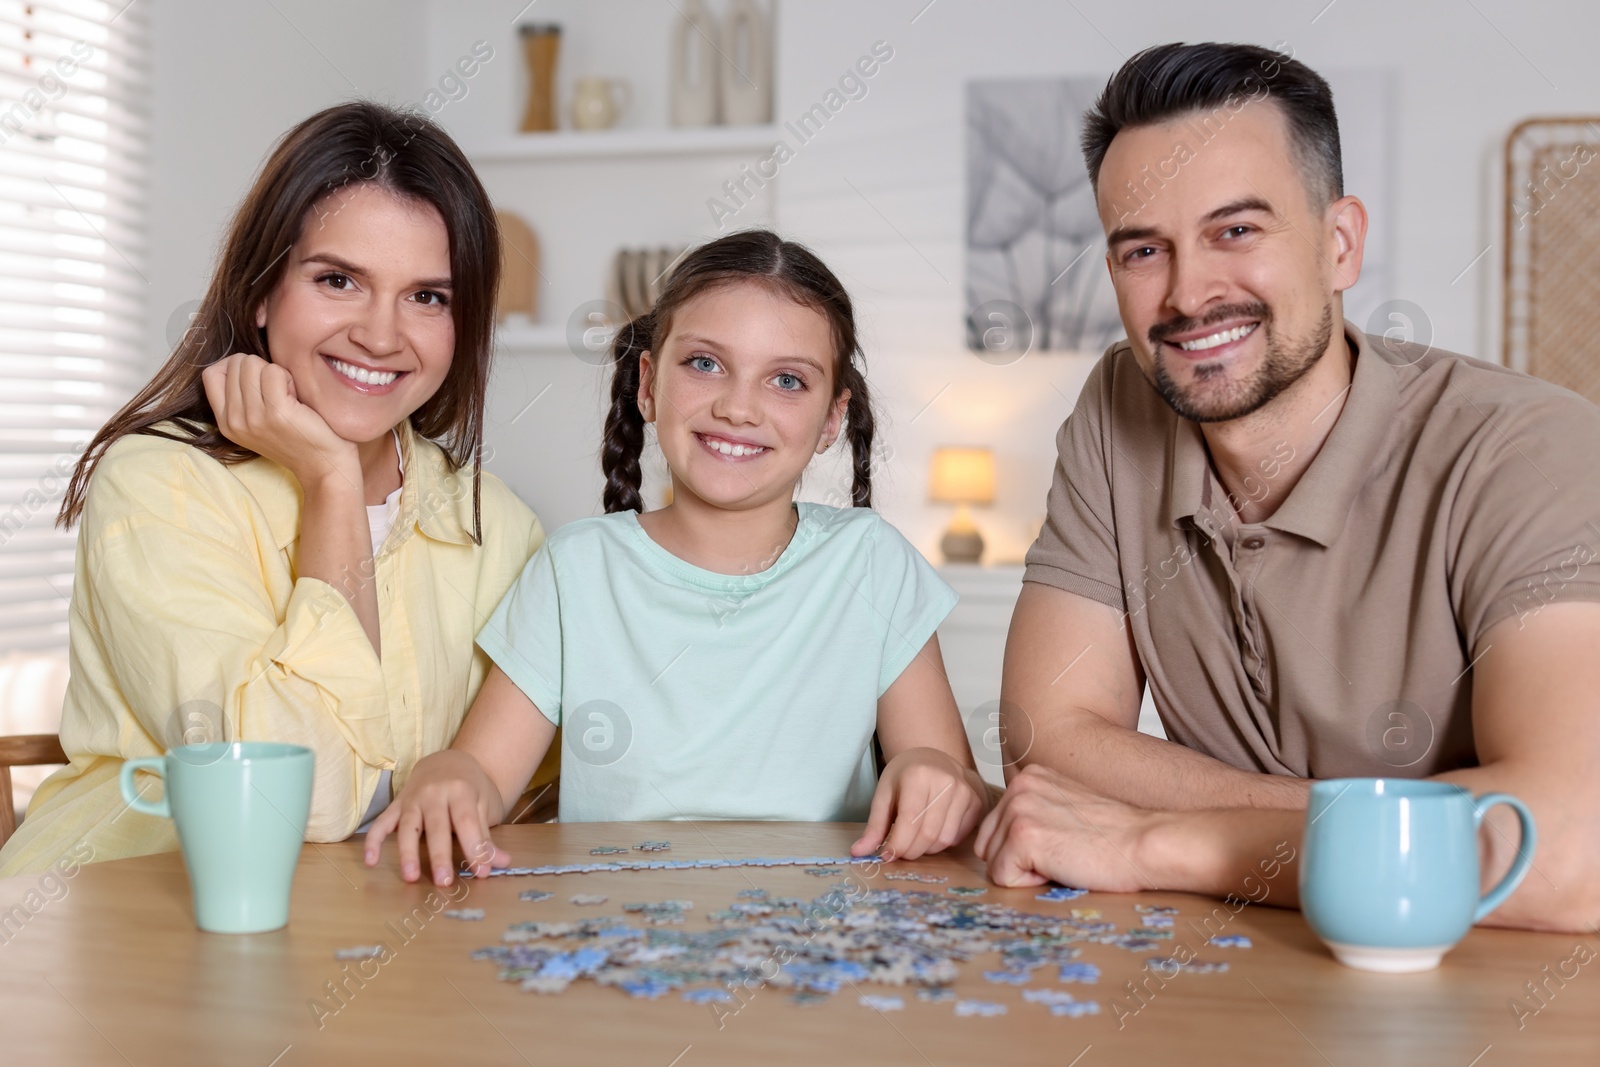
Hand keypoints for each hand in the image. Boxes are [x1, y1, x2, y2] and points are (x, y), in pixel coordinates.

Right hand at [201, 352, 358, 489]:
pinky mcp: (276, 413)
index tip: (257, 377)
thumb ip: (243, 396)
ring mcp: (253, 418)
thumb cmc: (298, 437)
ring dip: (276, 372)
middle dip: (261, 368)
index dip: (235, 365)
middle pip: (235, 364)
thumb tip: (242, 360)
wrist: (324, 466)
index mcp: (225, 422)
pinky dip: (289, 377)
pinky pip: (275, 371)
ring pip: (253, 364)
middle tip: (279, 391)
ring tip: (289, 395)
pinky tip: (298, 398)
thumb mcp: (258, 421)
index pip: (211, 374)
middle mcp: (233, 421)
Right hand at [362, 750, 510, 885]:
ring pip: (408, 827)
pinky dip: (373, 841)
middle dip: (440, 855)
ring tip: (410, 876)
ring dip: (407, 852)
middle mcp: (434, 793)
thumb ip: (487, 836)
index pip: (466, 822)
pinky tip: (371, 861)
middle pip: (436, 826)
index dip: (474, 848)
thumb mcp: (485, 805)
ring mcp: (412, 799)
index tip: (482, 873)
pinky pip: (382, 822)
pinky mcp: (396, 805)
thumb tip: (500, 864)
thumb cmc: (471, 787)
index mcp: (461, 790)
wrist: (448, 760)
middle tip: (444, 882)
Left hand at [852, 747, 987, 859]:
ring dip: (926, 849)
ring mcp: (965, 792)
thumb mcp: (884, 794)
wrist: (935, 758)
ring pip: (944, 840)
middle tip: (900, 850)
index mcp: (918, 776)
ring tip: (915, 838)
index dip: (896, 846)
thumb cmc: (905, 776)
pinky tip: (932, 829)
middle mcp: (946, 782)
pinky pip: (957, 837)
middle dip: (910, 851)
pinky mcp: (976, 803)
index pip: (908, 823)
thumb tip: (858, 852)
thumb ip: (874, 826)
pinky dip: (941, 842)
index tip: (886, 855)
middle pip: (927, 835)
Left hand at [973, 764, 1158, 891]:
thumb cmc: (1114, 837)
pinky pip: (1003, 878)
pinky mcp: (1022, 836)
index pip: (996, 829)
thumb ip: (1034, 813)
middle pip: (988, 846)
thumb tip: (1001, 843)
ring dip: (1027, 872)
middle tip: (1063, 853)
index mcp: (1028, 777)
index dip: (1026, 850)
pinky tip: (1063, 866)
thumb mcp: (1066, 808)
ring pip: (993, 864)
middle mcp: (1018, 786)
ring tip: (1065, 857)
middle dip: (1019, 861)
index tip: (1062, 842)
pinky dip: (1031, 884)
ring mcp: (1018, 809)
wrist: (1145, 843)